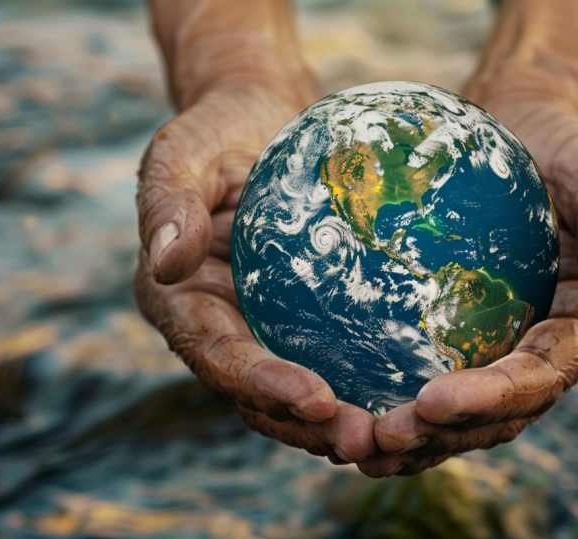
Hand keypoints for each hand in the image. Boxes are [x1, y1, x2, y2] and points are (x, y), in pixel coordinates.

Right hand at [135, 78, 387, 471]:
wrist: (257, 119)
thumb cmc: (216, 129)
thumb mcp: (183, 151)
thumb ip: (168, 202)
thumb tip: (163, 261)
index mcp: (179, 301)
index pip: (218, 357)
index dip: (263, 386)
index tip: (317, 400)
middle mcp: (218, 327)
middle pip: (260, 397)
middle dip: (310, 427)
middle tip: (370, 440)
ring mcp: (262, 328)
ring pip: (298, 396)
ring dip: (342, 423)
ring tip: (396, 438)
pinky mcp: (302, 320)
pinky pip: (334, 362)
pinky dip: (365, 387)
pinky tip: (414, 399)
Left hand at [371, 87, 577, 474]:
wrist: (526, 137)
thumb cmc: (563, 150)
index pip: (543, 374)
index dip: (494, 396)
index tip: (432, 399)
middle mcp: (551, 354)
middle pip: (502, 413)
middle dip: (446, 435)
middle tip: (382, 437)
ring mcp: (509, 354)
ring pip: (467, 418)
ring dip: (418, 441)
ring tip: (360, 451)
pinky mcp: (472, 344)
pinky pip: (436, 384)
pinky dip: (399, 408)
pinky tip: (347, 417)